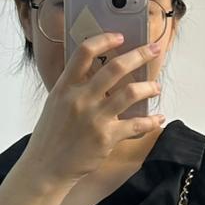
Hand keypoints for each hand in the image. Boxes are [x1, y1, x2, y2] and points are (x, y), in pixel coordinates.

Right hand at [21, 31, 164, 188]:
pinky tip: (158, 119)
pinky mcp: (106, 137)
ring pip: (131, 92)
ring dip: (149, 87)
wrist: (46, 167)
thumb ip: (74, 88)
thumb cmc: (51, 137)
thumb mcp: (56, 104)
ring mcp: (95, 117)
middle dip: (140, 54)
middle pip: (116, 67)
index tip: (120, 37)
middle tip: (154, 50)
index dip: (105, 40)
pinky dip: (151, 121)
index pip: (85, 52)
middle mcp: (81, 98)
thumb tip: (96, 75)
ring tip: (156, 87)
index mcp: (66, 87)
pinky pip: (137, 125)